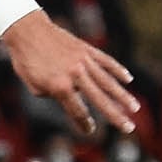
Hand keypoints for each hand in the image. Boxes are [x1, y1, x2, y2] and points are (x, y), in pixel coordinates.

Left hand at [0, 7, 140, 136]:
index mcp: (60, 87)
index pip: (77, 111)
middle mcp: (75, 74)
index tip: (90, 131)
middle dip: (115, 116)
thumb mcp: (34, 85)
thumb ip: (55, 94)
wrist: (27, 30)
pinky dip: (117, 70)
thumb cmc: (26, 61)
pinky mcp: (86, 49)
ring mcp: (83, 60)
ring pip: (108, 81)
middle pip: (100, 99)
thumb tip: (72, 96)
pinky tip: (128, 79)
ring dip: (123, 96)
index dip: (84, 123)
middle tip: (129, 128)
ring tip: (135, 107)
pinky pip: (105, 61)